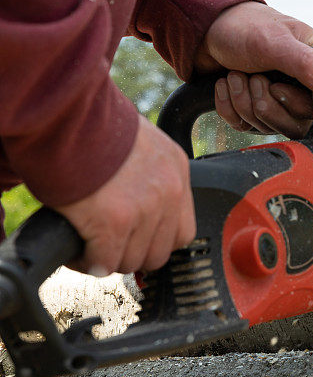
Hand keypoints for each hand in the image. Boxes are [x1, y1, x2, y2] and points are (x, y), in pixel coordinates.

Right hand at [56, 116, 195, 275]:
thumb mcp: (138, 142)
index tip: (134, 240)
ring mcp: (145, 209)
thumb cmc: (89, 123)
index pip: (182, 229)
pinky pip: (105, 262)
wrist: (64, 114)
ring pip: (133, 261)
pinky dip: (86, 262)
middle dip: (131, 253)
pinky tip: (75, 251)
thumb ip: (146, 172)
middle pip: (160, 251)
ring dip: (108, 259)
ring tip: (87, 246)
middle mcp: (169, 191)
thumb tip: (133, 199)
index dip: (155, 240)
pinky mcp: (115, 222)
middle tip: (107, 246)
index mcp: (176, 169)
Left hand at [194, 2, 312, 137]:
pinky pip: (244, 126)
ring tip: (237, 74)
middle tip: (254, 76)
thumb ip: (308, 64)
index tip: (278, 89)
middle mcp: (302, 87)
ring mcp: (279, 102)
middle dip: (266, 102)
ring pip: (268, 127)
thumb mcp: (276, 41)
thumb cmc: (245, 26)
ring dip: (244, 101)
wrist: (206, 28)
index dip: (302, 106)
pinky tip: (228, 83)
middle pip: (296, 125)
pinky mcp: (255, 111)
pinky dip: (229, 106)